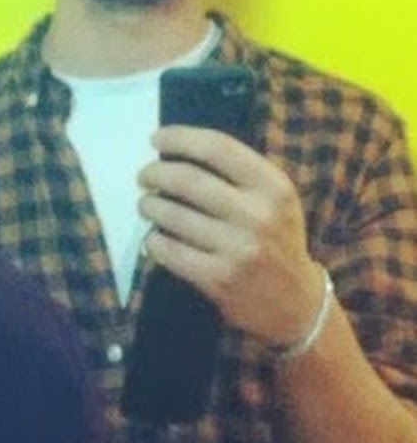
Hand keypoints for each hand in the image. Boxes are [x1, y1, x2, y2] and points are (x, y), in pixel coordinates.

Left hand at [137, 125, 325, 347]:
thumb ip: (236, 173)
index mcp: (274, 187)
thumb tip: (177, 147)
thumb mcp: (274, 199)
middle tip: (144, 176)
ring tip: (146, 204)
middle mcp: (259, 215)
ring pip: (173, 215)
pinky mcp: (219, 279)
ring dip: (149, 205)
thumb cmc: (275, 239)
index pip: (218, 148)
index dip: (180, 138)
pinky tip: (154, 237)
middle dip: (155, 173)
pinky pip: (170, 251)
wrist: (297, 305)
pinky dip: (154, 240)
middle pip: (188, 180)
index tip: (156, 139)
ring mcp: (239, 249)